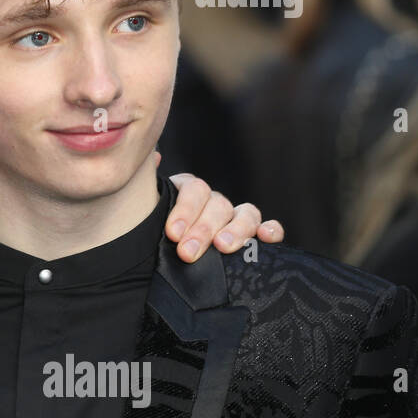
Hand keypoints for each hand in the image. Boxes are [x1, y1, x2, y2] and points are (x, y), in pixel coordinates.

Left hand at [154, 153, 283, 262]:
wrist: (159, 261)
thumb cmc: (153, 235)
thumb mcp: (147, 212)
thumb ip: (149, 190)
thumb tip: (155, 157)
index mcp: (188, 191)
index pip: (193, 190)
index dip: (184, 210)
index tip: (173, 233)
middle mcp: (213, 201)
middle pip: (217, 205)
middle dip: (202, 230)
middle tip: (187, 252)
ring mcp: (235, 217)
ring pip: (245, 214)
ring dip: (236, 230)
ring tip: (223, 247)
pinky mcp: (253, 235)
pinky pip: (267, 227)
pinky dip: (271, 230)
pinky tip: (266, 237)